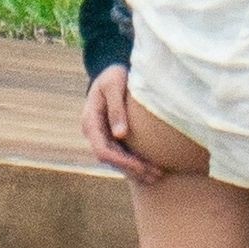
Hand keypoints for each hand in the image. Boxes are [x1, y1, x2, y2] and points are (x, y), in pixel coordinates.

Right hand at [81, 65, 164, 183]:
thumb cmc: (113, 74)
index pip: (103, 150)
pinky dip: (136, 162)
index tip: (141, 167)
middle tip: (156, 175)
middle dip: (133, 169)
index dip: (122, 162)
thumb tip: (120, 135)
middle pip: (111, 159)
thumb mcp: (114, 83)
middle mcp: (93, 132)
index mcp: (90, 121)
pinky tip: (152, 167)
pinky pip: (122, 154)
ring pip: (117, 160)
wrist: (111, 72)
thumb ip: (116, 107)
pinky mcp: (112, 136)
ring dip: (136, 170)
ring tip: (158, 175)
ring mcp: (102, 135)